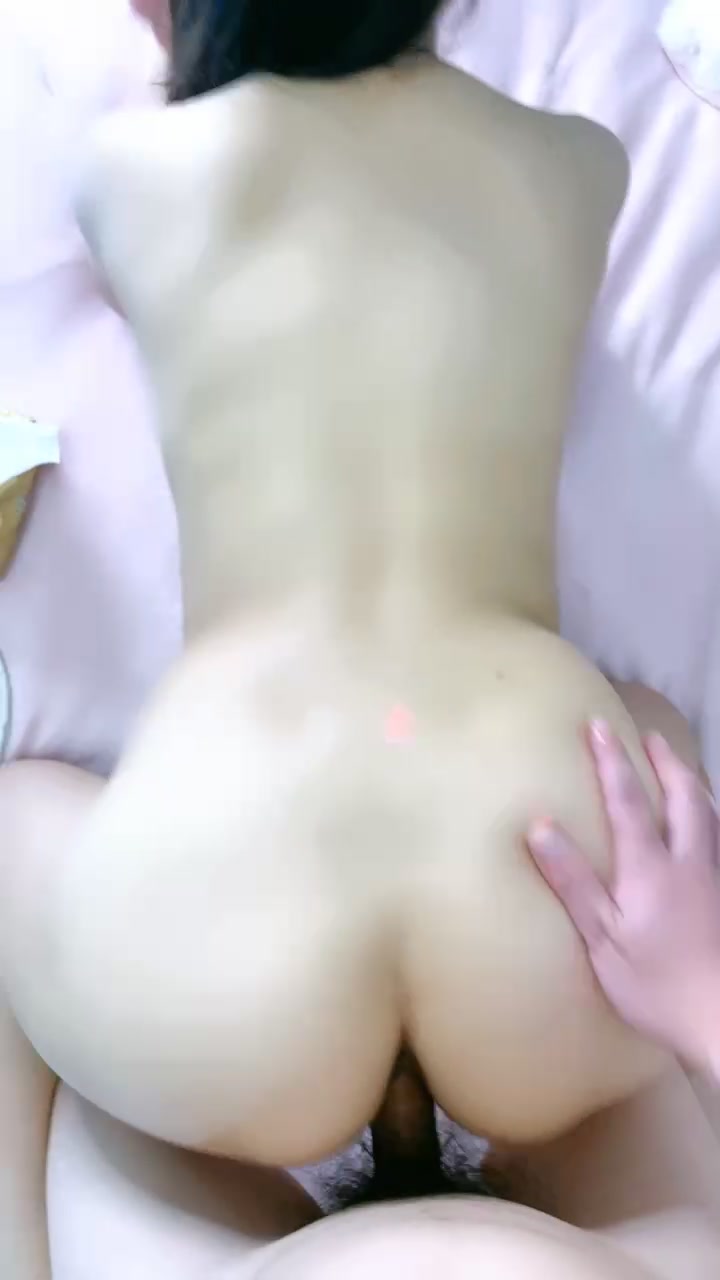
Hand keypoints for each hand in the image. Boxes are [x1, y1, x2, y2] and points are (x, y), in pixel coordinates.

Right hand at [527, 722, 719, 1072]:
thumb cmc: (654, 985)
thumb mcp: (602, 938)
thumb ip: (574, 881)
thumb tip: (540, 826)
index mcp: (651, 868)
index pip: (628, 800)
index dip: (611, 760)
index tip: (598, 725)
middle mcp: (688, 862)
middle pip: (684, 797)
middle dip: (664, 762)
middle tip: (648, 736)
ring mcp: (713, 879)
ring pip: (709, 815)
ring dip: (692, 783)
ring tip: (680, 768)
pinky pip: (719, 840)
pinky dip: (709, 817)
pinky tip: (705, 828)